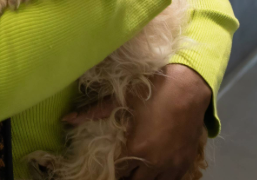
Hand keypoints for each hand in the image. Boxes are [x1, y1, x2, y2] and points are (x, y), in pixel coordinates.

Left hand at [64, 64, 210, 178]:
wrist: (190, 87)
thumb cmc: (154, 90)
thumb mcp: (122, 99)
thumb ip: (94, 112)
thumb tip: (66, 118)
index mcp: (137, 150)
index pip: (118, 175)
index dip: (111, 173)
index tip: (108, 168)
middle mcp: (155, 164)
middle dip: (126, 178)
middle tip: (121, 169)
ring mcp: (173, 165)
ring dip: (145, 179)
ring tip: (137, 171)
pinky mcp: (186, 163)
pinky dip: (163, 179)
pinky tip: (156, 171)